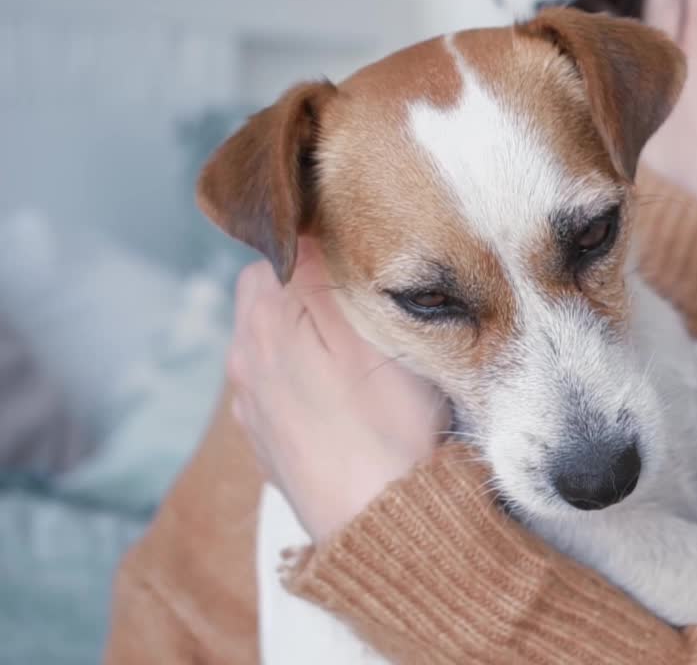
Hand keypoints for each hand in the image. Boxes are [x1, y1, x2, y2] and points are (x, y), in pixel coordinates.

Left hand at [227, 238, 449, 541]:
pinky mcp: (271, 449)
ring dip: (308, 339)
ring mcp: (254, 411)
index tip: (366, 260)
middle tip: (370, 305)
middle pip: (269, 297)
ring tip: (363, 355)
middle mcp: (245, 364)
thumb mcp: (375, 334)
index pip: (278, 253)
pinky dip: (308, 384)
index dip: (320, 247)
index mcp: (264, 325)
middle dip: (308, 292)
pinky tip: (347, 402)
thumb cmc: (394, 430)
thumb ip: (328, 272)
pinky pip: (281, 392)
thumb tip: (302, 222)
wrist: (387, 529)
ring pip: (274, 346)